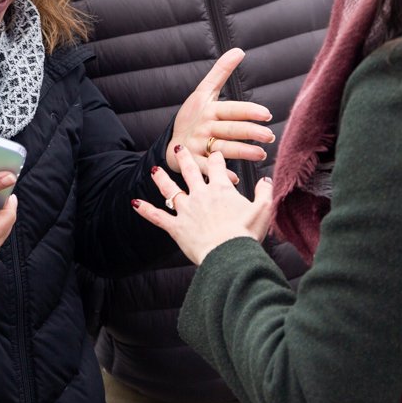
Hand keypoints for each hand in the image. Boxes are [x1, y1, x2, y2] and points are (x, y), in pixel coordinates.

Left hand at [132, 142, 273, 264]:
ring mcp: (186, 210)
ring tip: (154, 170)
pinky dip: (145, 210)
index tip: (215, 152)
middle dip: (184, 158)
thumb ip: (265, 193)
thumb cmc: (247, 234)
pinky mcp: (176, 227)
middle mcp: (201, 194)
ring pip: (170, 190)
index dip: (217, 157)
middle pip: (190, 171)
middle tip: (178, 147)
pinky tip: (134, 203)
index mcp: (221, 189)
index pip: (218, 166)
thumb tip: (267, 180)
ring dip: (161, 179)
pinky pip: (158, 217)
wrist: (229, 254)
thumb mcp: (263, 210)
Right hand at [168, 48, 273, 168]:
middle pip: (229, 130)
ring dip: (241, 153)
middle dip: (249, 133)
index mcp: (209, 110)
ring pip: (221, 148)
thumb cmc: (194, 115)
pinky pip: (206, 168)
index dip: (248, 111)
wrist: (170, 140)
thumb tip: (239, 50)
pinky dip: (219, 173)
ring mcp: (197, 145)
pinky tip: (235, 178)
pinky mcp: (192, 161)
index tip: (266, 114)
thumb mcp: (203, 92)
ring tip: (261, 155)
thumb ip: (221, 71)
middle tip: (269, 136)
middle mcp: (203, 127)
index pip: (231, 110)